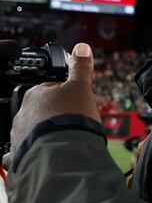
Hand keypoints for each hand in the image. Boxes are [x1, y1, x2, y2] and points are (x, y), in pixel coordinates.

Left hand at [2, 43, 99, 170]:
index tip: (77, 103)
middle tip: (73, 122)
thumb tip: (81, 48)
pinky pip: (20, 153)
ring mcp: (19, 134)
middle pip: (41, 110)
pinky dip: (28, 154)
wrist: (63, 153)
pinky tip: (40, 154)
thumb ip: (80, 68)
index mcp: (35, 94)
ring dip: (45, 133)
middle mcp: (22, 113)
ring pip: (32, 130)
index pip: (51, 90)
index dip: (67, 96)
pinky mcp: (19, 155)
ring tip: (64, 139)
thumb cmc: (71, 119)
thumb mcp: (81, 87)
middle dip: (55, 115)